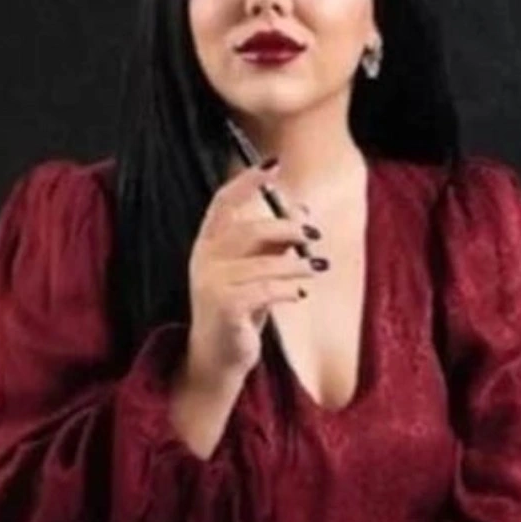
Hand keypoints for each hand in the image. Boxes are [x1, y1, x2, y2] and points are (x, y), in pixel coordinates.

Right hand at [183, 160, 323, 391]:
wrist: (219, 356)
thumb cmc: (241, 307)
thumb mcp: (257, 269)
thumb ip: (274, 240)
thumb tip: (302, 210)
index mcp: (208, 243)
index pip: (223, 201)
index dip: (247, 181)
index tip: (274, 165)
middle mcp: (204, 259)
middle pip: (249, 230)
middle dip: (286, 228)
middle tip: (313, 234)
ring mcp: (211, 284)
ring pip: (264, 262)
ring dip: (297, 263)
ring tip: (316, 268)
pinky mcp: (225, 308)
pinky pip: (266, 290)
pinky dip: (289, 289)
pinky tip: (300, 294)